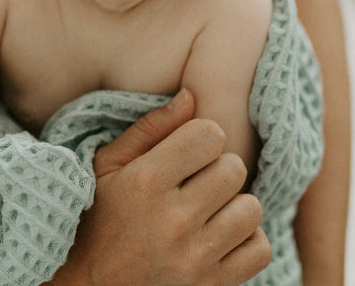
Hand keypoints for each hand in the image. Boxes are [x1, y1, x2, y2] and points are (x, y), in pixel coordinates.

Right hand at [53, 88, 270, 284]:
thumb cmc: (95, 219)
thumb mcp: (106, 167)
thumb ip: (149, 129)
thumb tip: (191, 96)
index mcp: (145, 182)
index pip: (210, 135)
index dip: (201, 138)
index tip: (186, 152)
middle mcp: (173, 220)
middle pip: (234, 169)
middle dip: (217, 169)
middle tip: (195, 182)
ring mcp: (194, 258)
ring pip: (251, 208)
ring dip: (233, 205)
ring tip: (208, 210)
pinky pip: (259, 249)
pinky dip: (246, 240)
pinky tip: (220, 236)